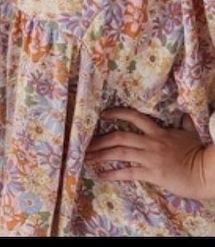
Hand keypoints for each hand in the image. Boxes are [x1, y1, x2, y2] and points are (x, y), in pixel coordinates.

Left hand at [84, 107, 214, 199]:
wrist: (206, 173)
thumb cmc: (198, 153)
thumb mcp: (190, 133)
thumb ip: (182, 122)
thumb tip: (183, 113)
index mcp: (158, 131)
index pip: (133, 116)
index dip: (116, 113)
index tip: (102, 115)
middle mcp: (151, 142)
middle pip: (119, 137)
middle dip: (100, 139)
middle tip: (85, 143)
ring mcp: (150, 158)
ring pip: (120, 153)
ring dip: (100, 155)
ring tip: (86, 157)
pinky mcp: (152, 174)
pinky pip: (128, 173)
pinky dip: (113, 174)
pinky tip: (101, 175)